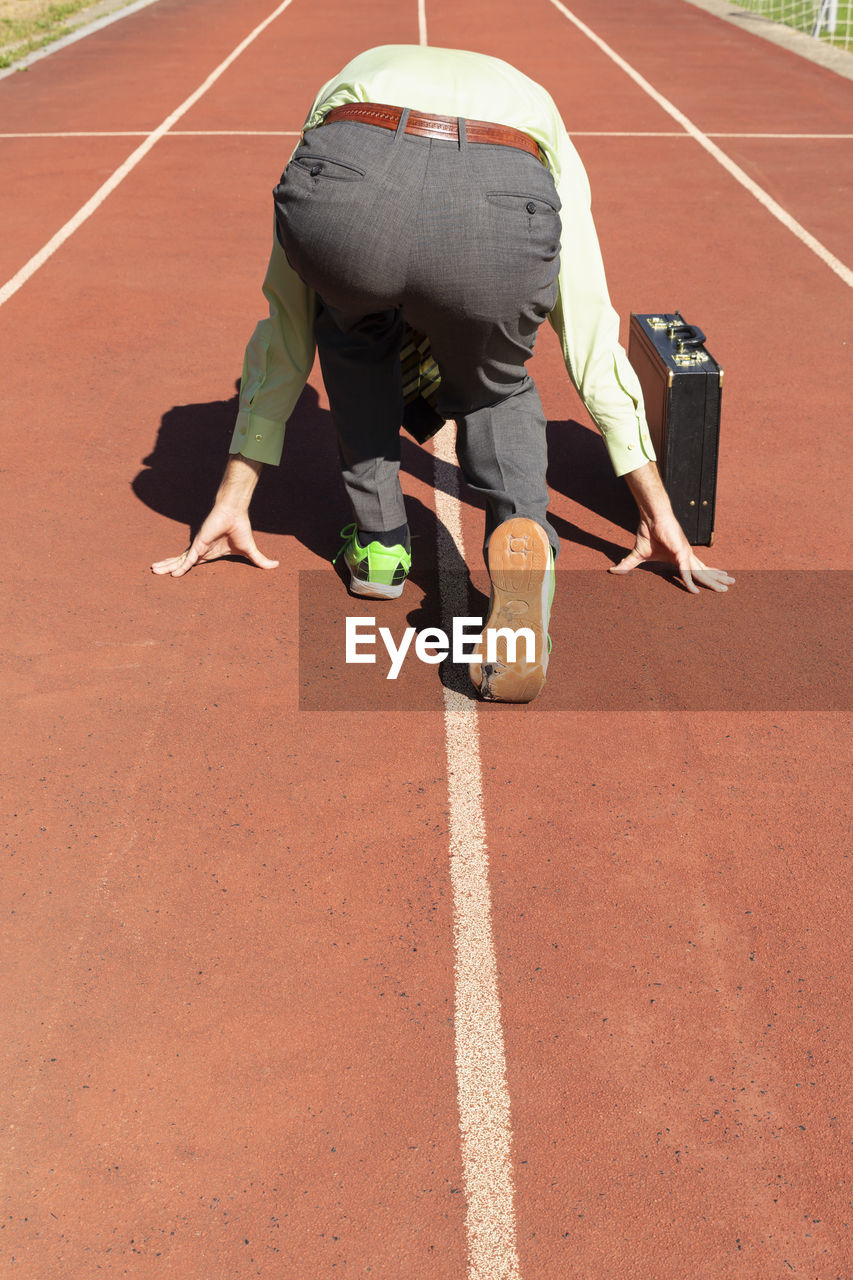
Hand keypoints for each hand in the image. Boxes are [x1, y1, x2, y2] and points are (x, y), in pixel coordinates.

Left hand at [151, 504, 278, 576]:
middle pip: (181, 560)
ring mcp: (197, 547)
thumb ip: (260, 561)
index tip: (173, 573)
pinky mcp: (199, 544)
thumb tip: (277, 565)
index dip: (182, 567)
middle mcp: (200, 550)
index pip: (192, 562)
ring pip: (179, 559)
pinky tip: (172, 574)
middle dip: (168, 566)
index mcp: (208, 552)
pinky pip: (189, 559)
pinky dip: (180, 566)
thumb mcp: (250, 551)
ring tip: (153, 570)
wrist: (236, 513)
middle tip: (155, 571)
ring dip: (166, 565)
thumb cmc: (240, 528)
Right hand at [609, 513, 734, 593]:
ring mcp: (686, 555)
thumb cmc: (648, 531)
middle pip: (704, 571)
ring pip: (701, 572)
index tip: (712, 584)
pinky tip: (695, 592)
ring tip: (728, 587)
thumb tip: (612, 570)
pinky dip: (690, 582)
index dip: (704, 577)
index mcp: (679, 557)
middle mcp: (687, 556)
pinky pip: (686, 572)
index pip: (694, 570)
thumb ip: (628, 564)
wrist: (651, 516)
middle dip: (717, 579)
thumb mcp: (638, 554)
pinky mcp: (681, 553)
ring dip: (714, 581)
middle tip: (729, 586)